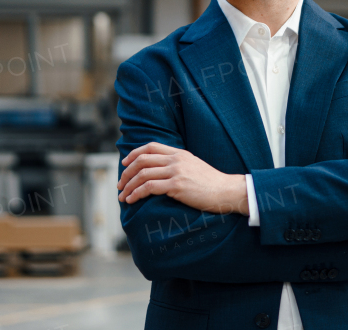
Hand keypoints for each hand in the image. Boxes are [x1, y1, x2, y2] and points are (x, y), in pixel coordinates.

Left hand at [117, 142, 248, 214]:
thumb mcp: (193, 166)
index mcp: (179, 153)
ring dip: (128, 186)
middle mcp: (175, 159)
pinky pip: (149, 187)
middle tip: (120, 184)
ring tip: (122, 196)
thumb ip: (178, 164)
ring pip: (142, 174)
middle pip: (142, 160)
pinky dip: (136, 193)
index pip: (150, 147)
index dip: (134, 154)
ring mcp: (176, 171)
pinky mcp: (177, 186)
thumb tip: (162, 171)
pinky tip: (132, 200)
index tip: (125, 163)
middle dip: (126, 173)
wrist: (227, 190)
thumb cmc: (211, 183)